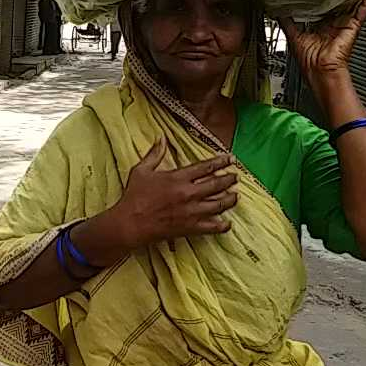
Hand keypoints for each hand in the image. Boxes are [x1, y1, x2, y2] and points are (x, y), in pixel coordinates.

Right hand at [112, 138, 237, 247]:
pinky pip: (212, 227)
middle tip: (236, 177)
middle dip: (229, 179)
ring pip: (219, 205)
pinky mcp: (190, 227)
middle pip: (217, 184)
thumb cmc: (134, 197)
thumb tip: (161, 138)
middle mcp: (188, 193)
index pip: (206, 167)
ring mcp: (191, 212)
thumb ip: (154, 154)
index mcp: (178, 178)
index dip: (221, 162)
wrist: (130, 223)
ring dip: (230, 200)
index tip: (231, 159)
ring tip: (236, 196)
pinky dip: (222, 226)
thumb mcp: (141, 170)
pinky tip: (228, 223)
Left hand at [279, 0, 365, 84]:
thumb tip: (277, 9)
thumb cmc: (310, 62)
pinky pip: (363, 7)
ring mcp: (345, 23)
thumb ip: (287, 21)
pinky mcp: (354, 25)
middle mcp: (335, 23)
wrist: (320, 73)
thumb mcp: (293, 35)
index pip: (325, 3)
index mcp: (322, 25)